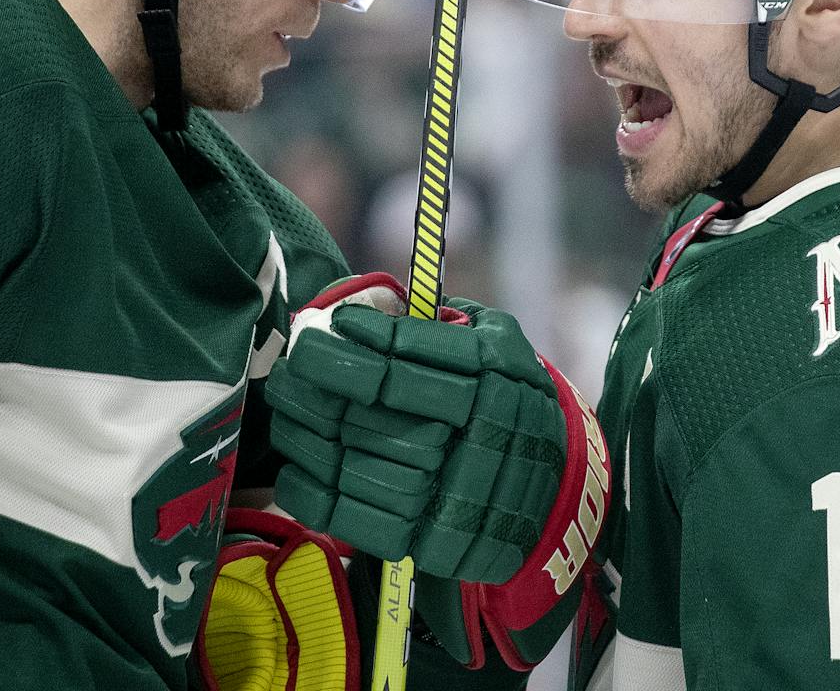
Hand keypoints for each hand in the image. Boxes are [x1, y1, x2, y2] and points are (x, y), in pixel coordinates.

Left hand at [266, 274, 571, 583]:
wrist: (553, 490)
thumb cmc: (512, 398)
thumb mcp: (500, 342)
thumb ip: (443, 320)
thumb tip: (373, 301)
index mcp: (492, 377)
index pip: (409, 355)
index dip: (360, 338)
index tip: (325, 322)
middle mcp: (474, 433)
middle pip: (375, 406)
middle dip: (323, 378)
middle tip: (293, 360)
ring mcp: (452, 492)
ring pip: (358, 461)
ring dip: (307, 432)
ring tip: (286, 405)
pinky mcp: (431, 539)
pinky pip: (355, 519)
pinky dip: (315, 492)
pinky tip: (296, 463)